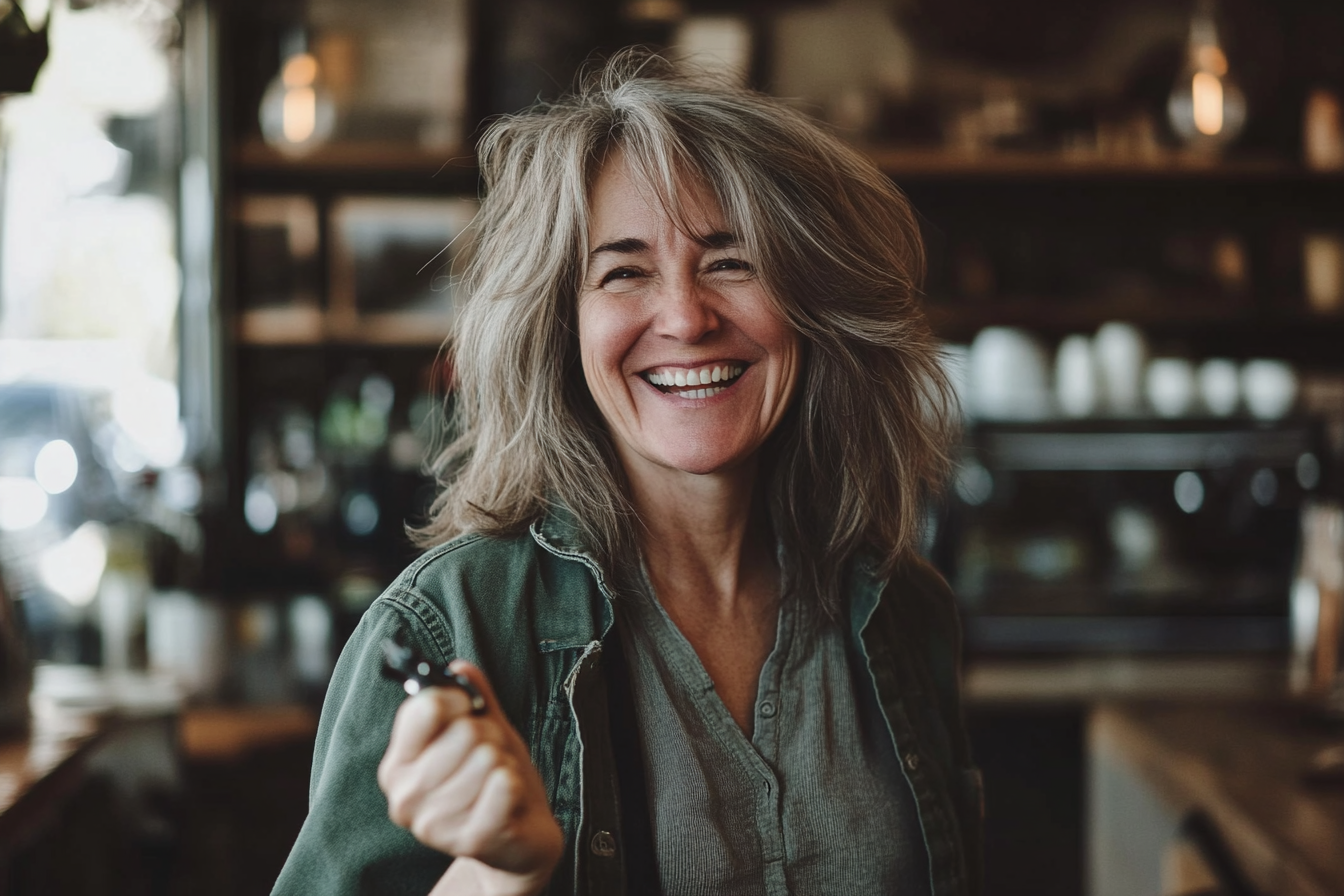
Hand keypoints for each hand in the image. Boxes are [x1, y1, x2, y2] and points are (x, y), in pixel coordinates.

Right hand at [378, 660, 562, 895]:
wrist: (519, 838)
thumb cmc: (495, 781)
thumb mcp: (485, 731)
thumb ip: (473, 697)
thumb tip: (460, 665)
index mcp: (398, 765)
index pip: (424, 707)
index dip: (456, 699)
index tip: (468, 708)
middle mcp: (406, 796)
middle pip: (464, 731)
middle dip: (490, 738)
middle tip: (490, 760)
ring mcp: (435, 823)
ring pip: (487, 757)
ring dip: (504, 764)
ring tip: (498, 782)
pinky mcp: (469, 839)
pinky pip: (503, 783)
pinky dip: (516, 783)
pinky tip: (508, 800)